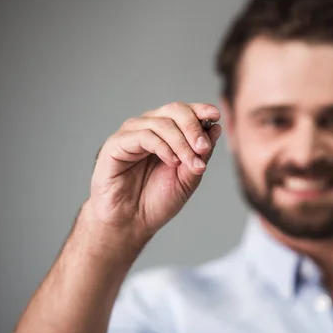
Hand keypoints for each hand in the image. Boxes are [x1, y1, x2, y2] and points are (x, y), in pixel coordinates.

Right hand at [87, 102, 221, 244]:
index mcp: (166, 133)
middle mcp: (148, 128)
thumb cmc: (157, 200)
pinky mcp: (116, 144)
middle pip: (174, 110)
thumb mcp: (188, 178)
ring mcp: (131, 134)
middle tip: (204, 148)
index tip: (216, 116)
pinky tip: (172, 162)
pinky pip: (144, 136)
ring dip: (182, 143)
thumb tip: (216, 127)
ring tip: (191, 163)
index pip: (185, 111)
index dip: (200, 110)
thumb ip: (201, 154)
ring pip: (161, 122)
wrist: (132, 223)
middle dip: (193, 127)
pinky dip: (163, 147)